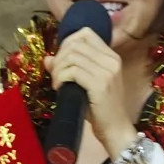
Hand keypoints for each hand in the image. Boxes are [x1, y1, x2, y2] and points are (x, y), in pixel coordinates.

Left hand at [44, 27, 135, 155]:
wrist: (116, 130)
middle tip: (56, 75)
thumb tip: (47, 58)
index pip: (85, 34)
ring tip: (57, 84)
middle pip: (75, 44)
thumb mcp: (86, 84)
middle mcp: (111, 60)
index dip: (67, 43)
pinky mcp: (100, 84)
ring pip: (71, 56)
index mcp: (111, 56)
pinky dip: (60, 78)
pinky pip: (72, 71)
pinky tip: (59, 88)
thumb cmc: (101, 109)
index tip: (61, 60)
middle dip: (59, 58)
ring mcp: (107, 71)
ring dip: (58, 69)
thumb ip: (70, 68)